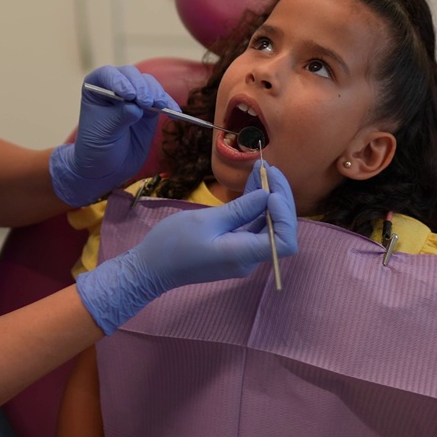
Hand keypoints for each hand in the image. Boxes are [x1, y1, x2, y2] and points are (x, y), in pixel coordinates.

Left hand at [49, 66, 177, 206]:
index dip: (119, 80)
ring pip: (149, 84)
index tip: (128, 95)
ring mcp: (134, 97)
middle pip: (132, 75)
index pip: (108, 75)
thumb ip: (119, 117)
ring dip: (156, 93)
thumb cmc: (96, 147)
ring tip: (160, 106)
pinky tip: (174, 111)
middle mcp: (116, 87)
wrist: (106, 167)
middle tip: (146, 102)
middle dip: (141, 86)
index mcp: (96, 88)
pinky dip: (169, 104)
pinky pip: (161, 100)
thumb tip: (136, 107)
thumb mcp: (104, 132)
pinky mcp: (149, 109)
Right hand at [75, 161, 298, 333]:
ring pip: (266, 224)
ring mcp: (241, 253)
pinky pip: (251, 226)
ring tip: (262, 170)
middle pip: (279, 229)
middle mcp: (249, 257)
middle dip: (278, 198)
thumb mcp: (205, 221)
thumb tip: (267, 196)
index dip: (285, 214)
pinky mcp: (232, 247)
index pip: (285, 241)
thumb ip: (240, 210)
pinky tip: (252, 184)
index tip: (270, 191)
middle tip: (269, 169)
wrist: (150, 267)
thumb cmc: (173, 244)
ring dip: (267, 197)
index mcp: (244, 255)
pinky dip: (254, 205)